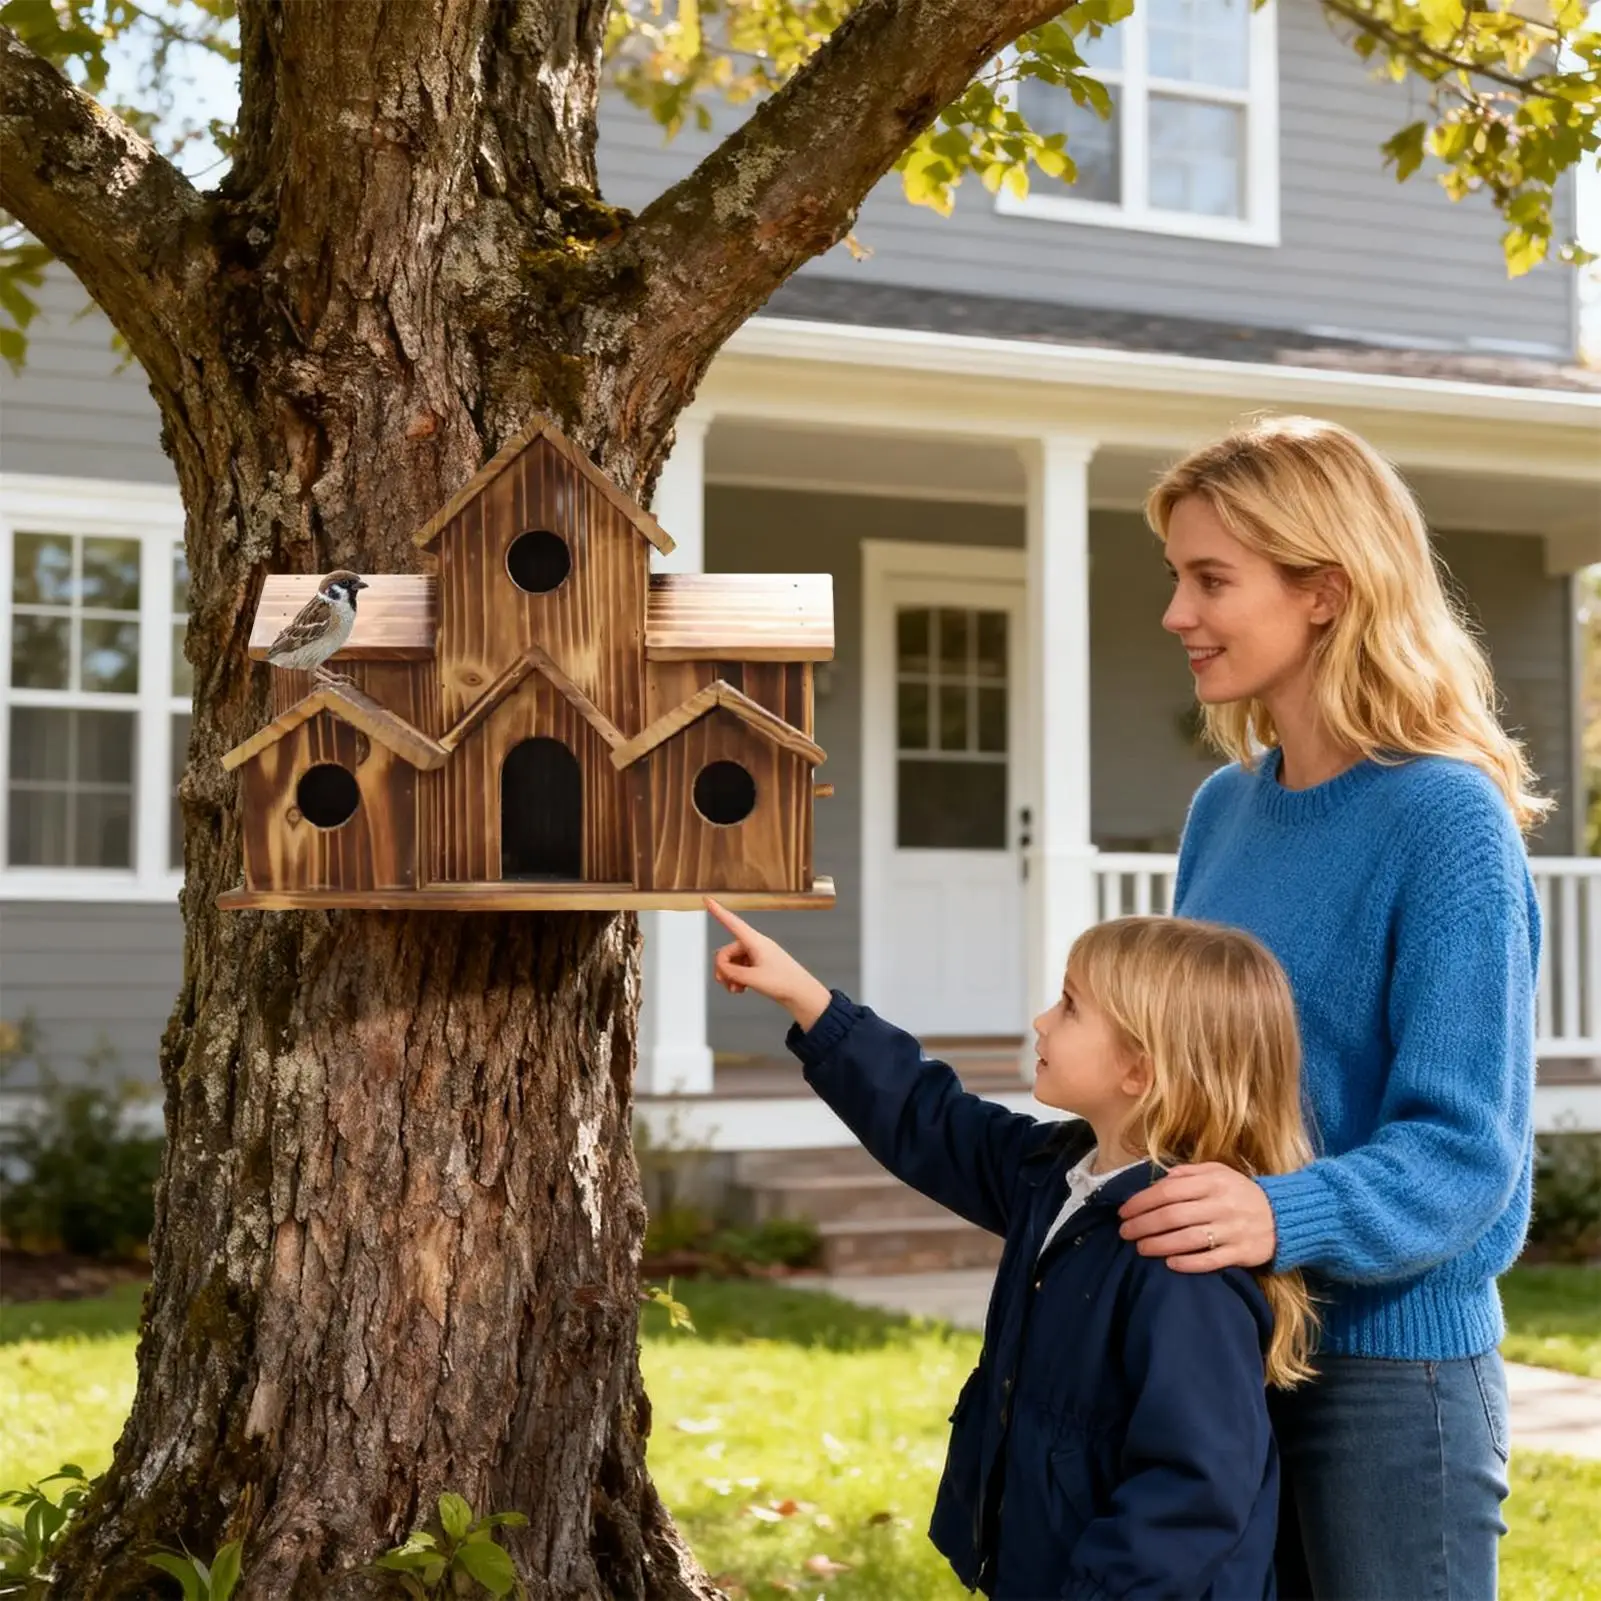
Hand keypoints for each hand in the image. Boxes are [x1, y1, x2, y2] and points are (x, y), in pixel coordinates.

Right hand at [705, 898, 832, 1030]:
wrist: (802, 994)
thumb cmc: (785, 982)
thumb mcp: (753, 979)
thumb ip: (731, 972)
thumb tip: (721, 968)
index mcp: (756, 941)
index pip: (732, 923)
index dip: (718, 911)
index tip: (707, 899)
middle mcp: (756, 945)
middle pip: (728, 951)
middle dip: (724, 968)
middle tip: (727, 983)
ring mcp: (758, 956)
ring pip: (733, 962)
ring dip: (731, 976)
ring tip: (736, 989)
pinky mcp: (760, 966)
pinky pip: (741, 968)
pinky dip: (737, 979)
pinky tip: (741, 988)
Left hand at [1117, 1163, 1276, 1272]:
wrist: (1284, 1216)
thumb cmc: (1241, 1193)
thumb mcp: (1219, 1172)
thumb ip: (1189, 1172)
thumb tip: (1162, 1179)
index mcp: (1213, 1182)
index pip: (1168, 1191)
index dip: (1142, 1202)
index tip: (1124, 1212)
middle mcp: (1221, 1205)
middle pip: (1173, 1215)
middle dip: (1143, 1224)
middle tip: (1125, 1233)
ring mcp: (1232, 1230)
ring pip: (1188, 1239)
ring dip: (1159, 1244)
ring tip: (1140, 1248)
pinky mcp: (1242, 1253)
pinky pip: (1211, 1260)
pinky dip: (1188, 1263)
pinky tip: (1170, 1264)